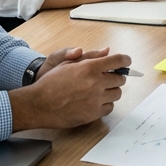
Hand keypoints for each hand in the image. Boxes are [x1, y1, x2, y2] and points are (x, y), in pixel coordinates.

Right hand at [9, 49, 129, 129]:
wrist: (39, 104)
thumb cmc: (51, 82)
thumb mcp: (67, 63)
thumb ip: (90, 57)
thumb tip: (107, 52)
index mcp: (90, 67)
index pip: (118, 61)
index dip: (124, 60)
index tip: (126, 62)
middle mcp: (96, 83)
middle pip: (120, 79)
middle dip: (115, 77)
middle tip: (107, 78)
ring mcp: (96, 99)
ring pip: (117, 94)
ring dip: (111, 91)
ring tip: (99, 90)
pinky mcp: (93, 114)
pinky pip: (109, 108)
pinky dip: (105, 104)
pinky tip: (95, 101)